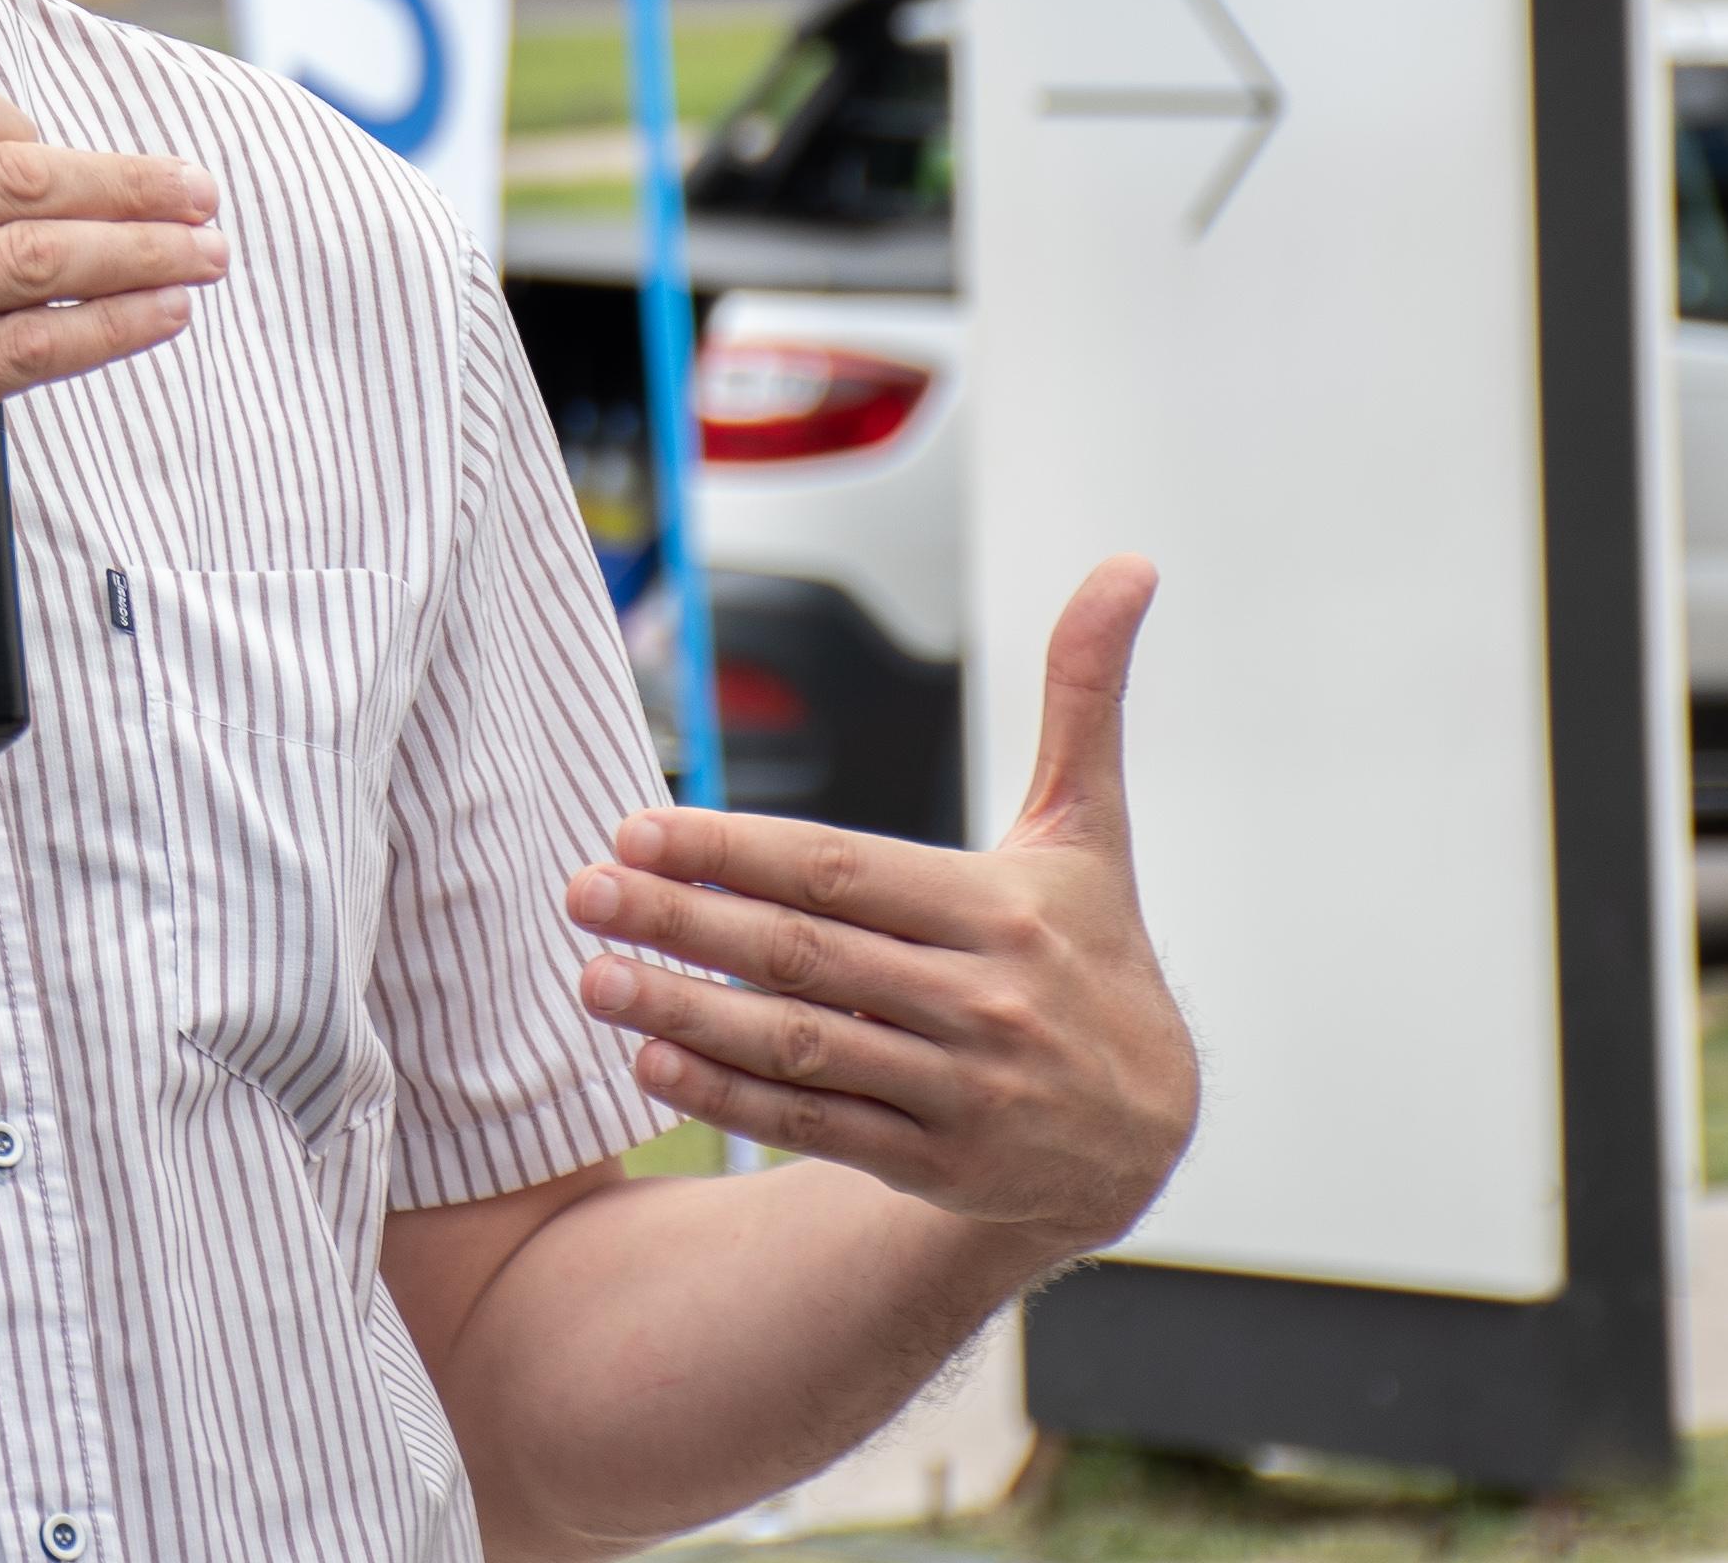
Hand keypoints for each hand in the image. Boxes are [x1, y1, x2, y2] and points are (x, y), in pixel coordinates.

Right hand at [0, 72, 226, 627]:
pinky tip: (158, 317)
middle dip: (127, 181)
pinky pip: (27, 349)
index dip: (34, 127)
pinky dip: (111, 327)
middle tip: (199, 192)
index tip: (87, 160)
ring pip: (36, 257)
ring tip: (204, 254)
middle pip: (11, 175)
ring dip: (142, 251)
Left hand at [563, 557, 1194, 1259]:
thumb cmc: (1092, 954)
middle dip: (682, 920)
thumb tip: (1130, 560)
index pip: (845, 871)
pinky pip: (818, 1127)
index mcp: (1004, 912)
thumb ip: (1085, 696)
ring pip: (800, 1047)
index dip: (735, 849)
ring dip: (685, 1013)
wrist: (1146, 1138)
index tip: (636, 827)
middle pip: (804, 954)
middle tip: (581, 891)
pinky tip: (652, 1061)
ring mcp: (960, 1094)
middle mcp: (982, 1004)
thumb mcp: (1090, 829)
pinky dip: (731, 1100)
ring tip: (591, 978)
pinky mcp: (937, 1168)